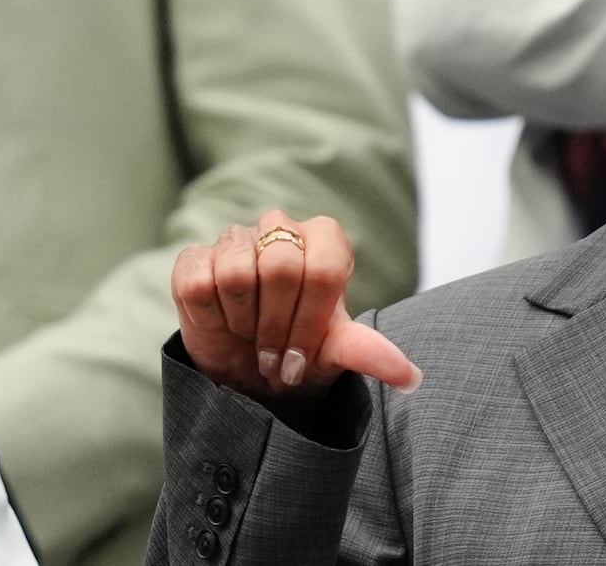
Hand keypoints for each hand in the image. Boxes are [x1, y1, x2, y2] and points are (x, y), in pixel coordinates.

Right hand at [170, 210, 420, 403]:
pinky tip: (221, 324)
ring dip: (242, 322)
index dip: (309, 322)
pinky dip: (210, 316)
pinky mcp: (194, 257)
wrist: (246, 371)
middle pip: (280, 269)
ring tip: (248, 335)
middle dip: (276, 327)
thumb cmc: (298, 352)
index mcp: (326, 240)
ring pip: (235, 273)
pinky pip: (196, 282)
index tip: (300, 358)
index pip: (323, 269)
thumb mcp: (334, 354)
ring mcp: (236, 239)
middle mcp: (282, 228)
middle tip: (272, 355)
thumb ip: (369, 354)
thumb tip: (412, 377)